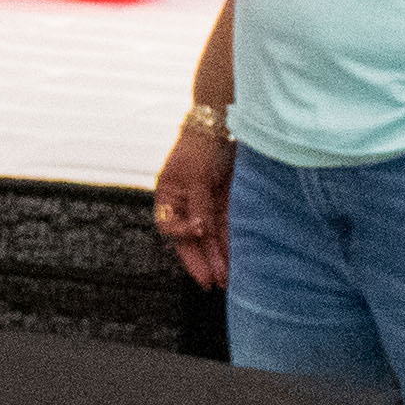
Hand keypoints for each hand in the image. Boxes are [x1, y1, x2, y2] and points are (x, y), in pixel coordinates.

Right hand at [152, 118, 233, 286]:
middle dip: (201, 260)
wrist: (224, 124)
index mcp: (168, 196)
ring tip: (225, 279)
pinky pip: (225, 230)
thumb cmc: (201, 145)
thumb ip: (197, 205)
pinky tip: (235, 260)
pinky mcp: (225, 205)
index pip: (168, 225)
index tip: (197, 232)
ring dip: (216, 258)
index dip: (181, 234)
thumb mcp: (195, 175)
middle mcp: (185, 205)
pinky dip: (228, 245)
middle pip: (189, 238)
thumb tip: (199, 232)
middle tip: (211, 281)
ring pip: (209, 239)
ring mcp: (205, 205)